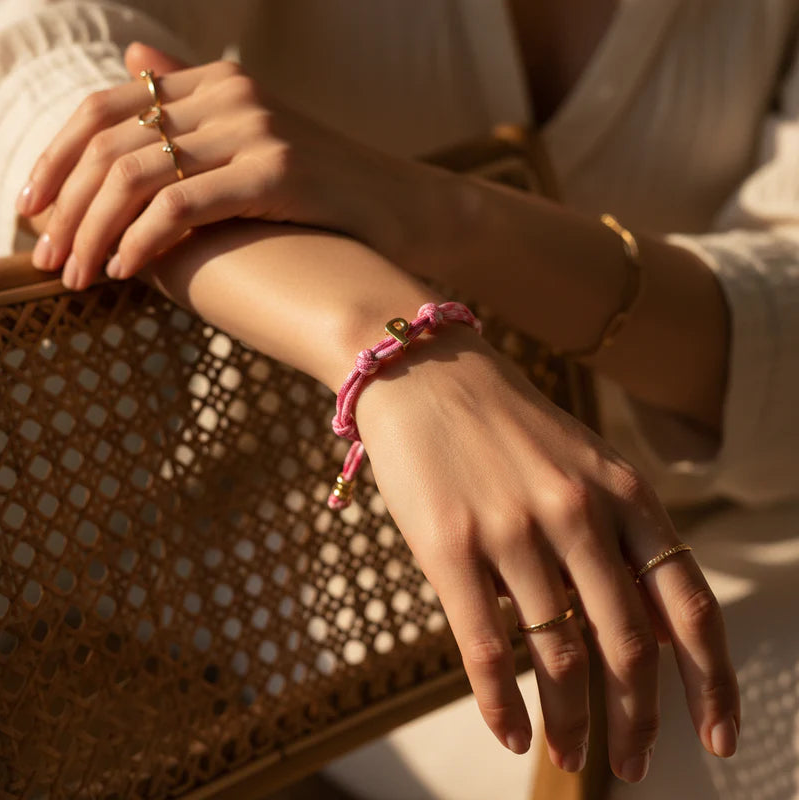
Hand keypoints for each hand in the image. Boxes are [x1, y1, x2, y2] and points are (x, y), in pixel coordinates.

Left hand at [16, 43, 399, 289]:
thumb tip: (131, 63)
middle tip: (47, 257)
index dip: (55, 159)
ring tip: (78, 276)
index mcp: (216, 82)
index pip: (105, 109)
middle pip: (110, 141)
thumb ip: (191, 103)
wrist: (408, 209)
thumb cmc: (328, 191)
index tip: (32, 211)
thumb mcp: (255, 139)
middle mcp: (230, 92)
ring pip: (136, 174)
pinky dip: (142, 240)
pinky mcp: (277, 170)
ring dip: (94, 231)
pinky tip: (127, 272)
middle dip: (66, 205)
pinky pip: (181, 203)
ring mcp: (255, 128)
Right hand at [354, 323, 739, 780]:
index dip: (712, 682)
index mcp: (623, 493)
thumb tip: (654, 632)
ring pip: (558, 656)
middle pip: (628, 647)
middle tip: (630, 764)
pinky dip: (500, 703)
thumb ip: (625, 537)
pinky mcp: (449, 546)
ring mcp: (512, 530)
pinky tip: (508, 734)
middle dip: (637, 721)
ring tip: (572, 754)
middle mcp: (577, 514)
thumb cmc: (509, 423)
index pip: (689, 605)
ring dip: (570, 721)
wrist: (428, 372)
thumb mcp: (588, 463)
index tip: (717, 738)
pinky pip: (484, 647)